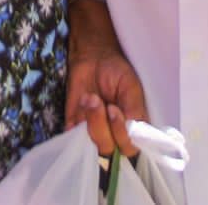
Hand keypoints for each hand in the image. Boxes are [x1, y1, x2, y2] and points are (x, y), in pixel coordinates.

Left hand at [65, 15, 146, 158]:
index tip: (114, 111)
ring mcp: (93, 132)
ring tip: (91, 97)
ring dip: (91, 121)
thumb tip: (132, 130)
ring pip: (91, 144)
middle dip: (103, 128)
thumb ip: (134, 109)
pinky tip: (82, 100)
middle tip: (100, 102)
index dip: (122, 136)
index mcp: (132, 129)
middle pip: (109, 151)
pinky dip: (76, 122)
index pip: (130, 148)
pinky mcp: (75, 126)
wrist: (93, 58)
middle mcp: (114, 135)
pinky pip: (73, 137)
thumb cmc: (117, 72)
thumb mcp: (131, 86)